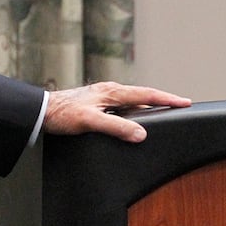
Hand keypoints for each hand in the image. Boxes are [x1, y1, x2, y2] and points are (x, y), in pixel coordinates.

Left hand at [42, 81, 190, 142]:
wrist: (40, 112)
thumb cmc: (61, 114)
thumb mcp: (90, 122)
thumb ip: (116, 127)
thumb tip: (141, 134)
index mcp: (112, 92)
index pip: (146, 94)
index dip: (167, 99)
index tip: (185, 102)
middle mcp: (109, 91)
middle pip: (143, 95)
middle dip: (162, 100)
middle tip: (180, 106)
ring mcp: (103, 97)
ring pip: (132, 101)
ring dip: (147, 106)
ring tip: (162, 113)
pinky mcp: (96, 104)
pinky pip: (122, 107)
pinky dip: (133, 112)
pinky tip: (132, 120)